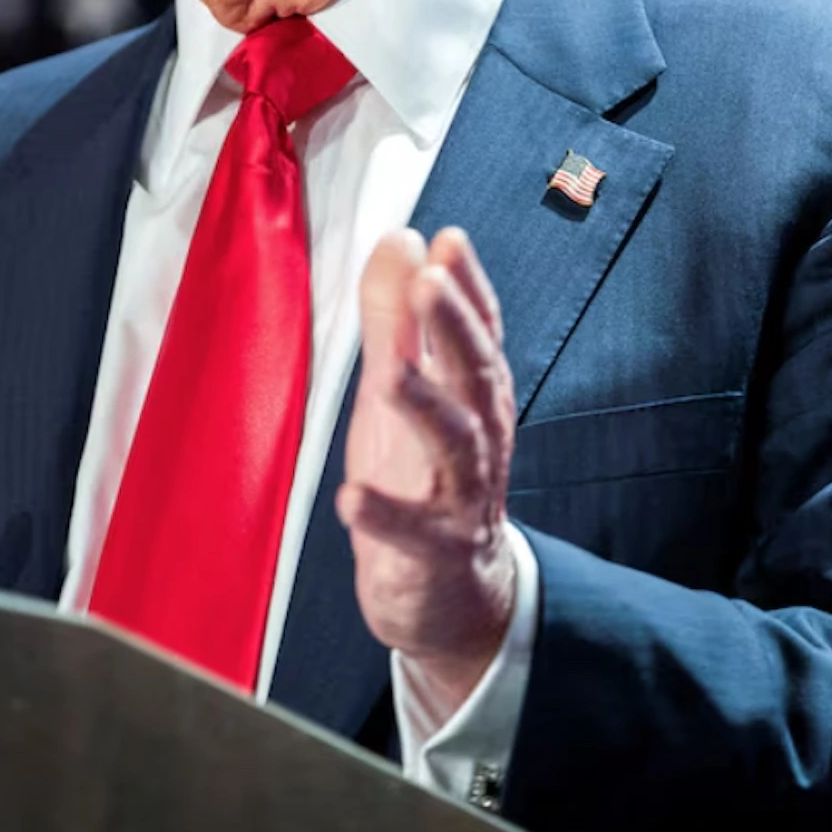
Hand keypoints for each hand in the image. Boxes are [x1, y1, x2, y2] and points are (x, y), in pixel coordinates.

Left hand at [336, 226, 518, 713]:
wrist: (449, 595)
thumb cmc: (421, 476)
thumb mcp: (403, 388)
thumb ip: (395, 316)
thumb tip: (403, 237)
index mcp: (473, 394)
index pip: (479, 331)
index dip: (467, 286)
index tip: (449, 239)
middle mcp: (480, 437)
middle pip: (475, 375)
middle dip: (454, 327)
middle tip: (431, 281)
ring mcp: (461, 495)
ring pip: (454, 444)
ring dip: (424, 405)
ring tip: (388, 375)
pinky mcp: (436, 552)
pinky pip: (414, 534)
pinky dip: (385, 516)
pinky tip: (351, 497)